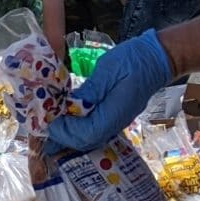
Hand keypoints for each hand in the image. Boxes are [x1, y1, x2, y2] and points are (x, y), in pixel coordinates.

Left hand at [41, 28, 172, 156]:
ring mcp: (115, 121)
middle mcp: (115, 123)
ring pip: (88, 137)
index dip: (66, 131)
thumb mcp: (109, 70)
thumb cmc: (133, 61)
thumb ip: (91, 90)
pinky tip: (64, 120)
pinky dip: (76, 128)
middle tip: (44, 125)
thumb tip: (73, 105)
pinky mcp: (112, 117)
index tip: (49, 121)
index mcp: (115, 113)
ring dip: (68, 134)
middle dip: (63, 136)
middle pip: (85, 140)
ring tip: (49, 126)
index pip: (87, 133)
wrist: (156, 59)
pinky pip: (92, 129)